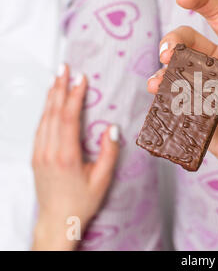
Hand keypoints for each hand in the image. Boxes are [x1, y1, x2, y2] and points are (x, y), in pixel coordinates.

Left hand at [32, 65, 118, 249]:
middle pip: (53, 112)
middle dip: (59, 87)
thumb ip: (109, 153)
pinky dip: (45, 111)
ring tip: (57, 78)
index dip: (74, 96)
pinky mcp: (36, 157)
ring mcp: (39, 154)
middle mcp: (48, 152)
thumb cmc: (82, 202)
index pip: (68, 118)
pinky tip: (50, 102)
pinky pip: (40, 128)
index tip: (81, 79)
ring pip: (44, 118)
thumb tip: (112, 128)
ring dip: (50, 96)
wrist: (58, 220)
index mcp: (66, 156)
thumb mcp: (103, 179)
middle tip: (64, 68)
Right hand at [148, 0, 217, 219]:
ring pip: (175, 70)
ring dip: (162, 72)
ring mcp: (204, 90)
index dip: (202, 2)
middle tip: (167, 56)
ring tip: (158, 84)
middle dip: (173, 41)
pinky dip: (162, 98)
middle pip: (188, 41)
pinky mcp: (193, 113)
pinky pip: (173, 100)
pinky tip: (159, 100)